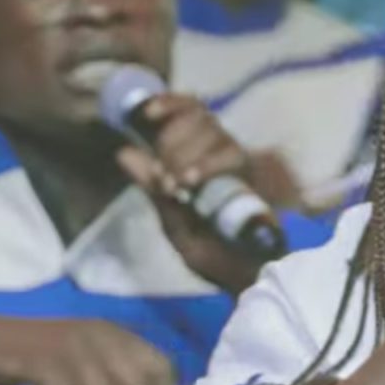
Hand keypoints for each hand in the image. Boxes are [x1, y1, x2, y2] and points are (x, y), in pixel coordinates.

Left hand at [113, 93, 263, 293]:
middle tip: (167, 176)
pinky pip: (231, 155)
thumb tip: (123, 150)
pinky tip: (191, 180)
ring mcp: (243, 165)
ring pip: (213, 131)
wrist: (253, 282)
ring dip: (186, 152)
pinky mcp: (261, 176)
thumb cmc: (217, 259)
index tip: (147, 113)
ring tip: (179, 184)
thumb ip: (153, 190)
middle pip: (200, 116)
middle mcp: (224, 156)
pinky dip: (206, 164)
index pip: (190, 111)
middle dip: (173, 141)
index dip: (171, 102)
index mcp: (203, 162)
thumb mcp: (175, 226)